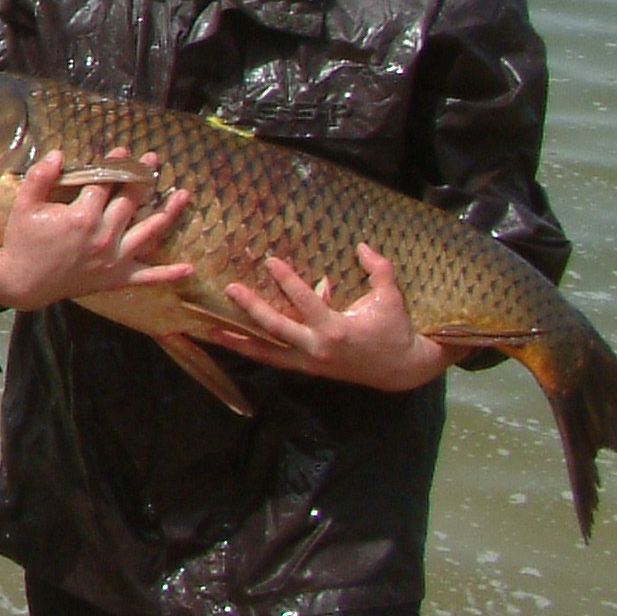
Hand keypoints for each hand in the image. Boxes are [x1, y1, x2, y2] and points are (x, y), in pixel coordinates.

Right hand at [0, 149, 194, 311]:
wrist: (23, 283)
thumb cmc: (23, 241)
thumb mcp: (24, 205)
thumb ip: (41, 177)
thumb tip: (59, 154)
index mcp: (82, 216)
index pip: (105, 183)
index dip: (115, 164)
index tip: (123, 150)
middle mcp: (104, 236)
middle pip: (131, 201)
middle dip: (143, 177)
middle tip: (153, 159)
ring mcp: (114, 258)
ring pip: (149, 231)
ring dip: (168, 212)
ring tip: (184, 194)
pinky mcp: (117, 278)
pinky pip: (148, 277)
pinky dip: (168, 274)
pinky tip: (189, 269)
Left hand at [195, 247, 461, 391]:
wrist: (402, 370)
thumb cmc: (396, 329)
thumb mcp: (391, 297)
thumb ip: (378, 269)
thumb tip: (361, 245)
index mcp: (336, 328)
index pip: (304, 300)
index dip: (286, 280)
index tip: (268, 261)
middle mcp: (318, 347)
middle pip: (276, 327)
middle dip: (251, 309)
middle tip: (230, 290)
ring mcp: (311, 362)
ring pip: (269, 353)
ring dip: (241, 342)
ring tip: (214, 332)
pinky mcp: (309, 370)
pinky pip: (276, 360)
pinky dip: (255, 352)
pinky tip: (236, 343)